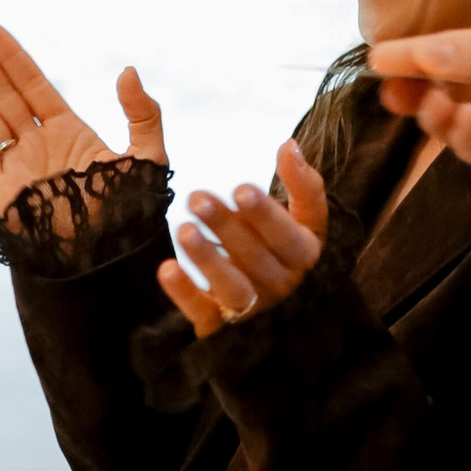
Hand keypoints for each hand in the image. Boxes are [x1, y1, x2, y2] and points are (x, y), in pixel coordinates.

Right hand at [0, 20, 163, 222]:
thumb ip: (142, 113)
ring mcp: (18, 167)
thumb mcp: (148, 157)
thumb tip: (128, 71)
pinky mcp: (3, 193)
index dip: (10, 55)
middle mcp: (38, 144)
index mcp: (69, 131)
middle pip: (2, 93)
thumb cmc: (132, 212)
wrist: (110, 258)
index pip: (32, 84)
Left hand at [159, 138, 327, 336]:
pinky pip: (204, 313)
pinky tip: (167, 269)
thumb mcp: (303, 220)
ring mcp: (254, 308)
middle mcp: (282, 284)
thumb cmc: (285, 250)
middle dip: (226, 226)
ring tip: (184, 229)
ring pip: (234, 287)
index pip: (288, 236)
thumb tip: (288, 145)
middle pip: (255, 257)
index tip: (241, 189)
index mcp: (304, 255)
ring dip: (208, 260)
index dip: (266, 214)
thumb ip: (301, 185)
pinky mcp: (223, 325)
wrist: (280, 312)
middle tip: (196, 197)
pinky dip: (185, 294)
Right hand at [363, 25, 470, 204]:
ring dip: (438, 113)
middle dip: (418, 88)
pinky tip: (460, 123)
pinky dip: (464, 138)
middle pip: (450, 90)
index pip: (457, 53)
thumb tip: (420, 53)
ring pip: (459, 124)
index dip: (419, 55)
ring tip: (431, 104)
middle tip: (391, 88)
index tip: (380, 57)